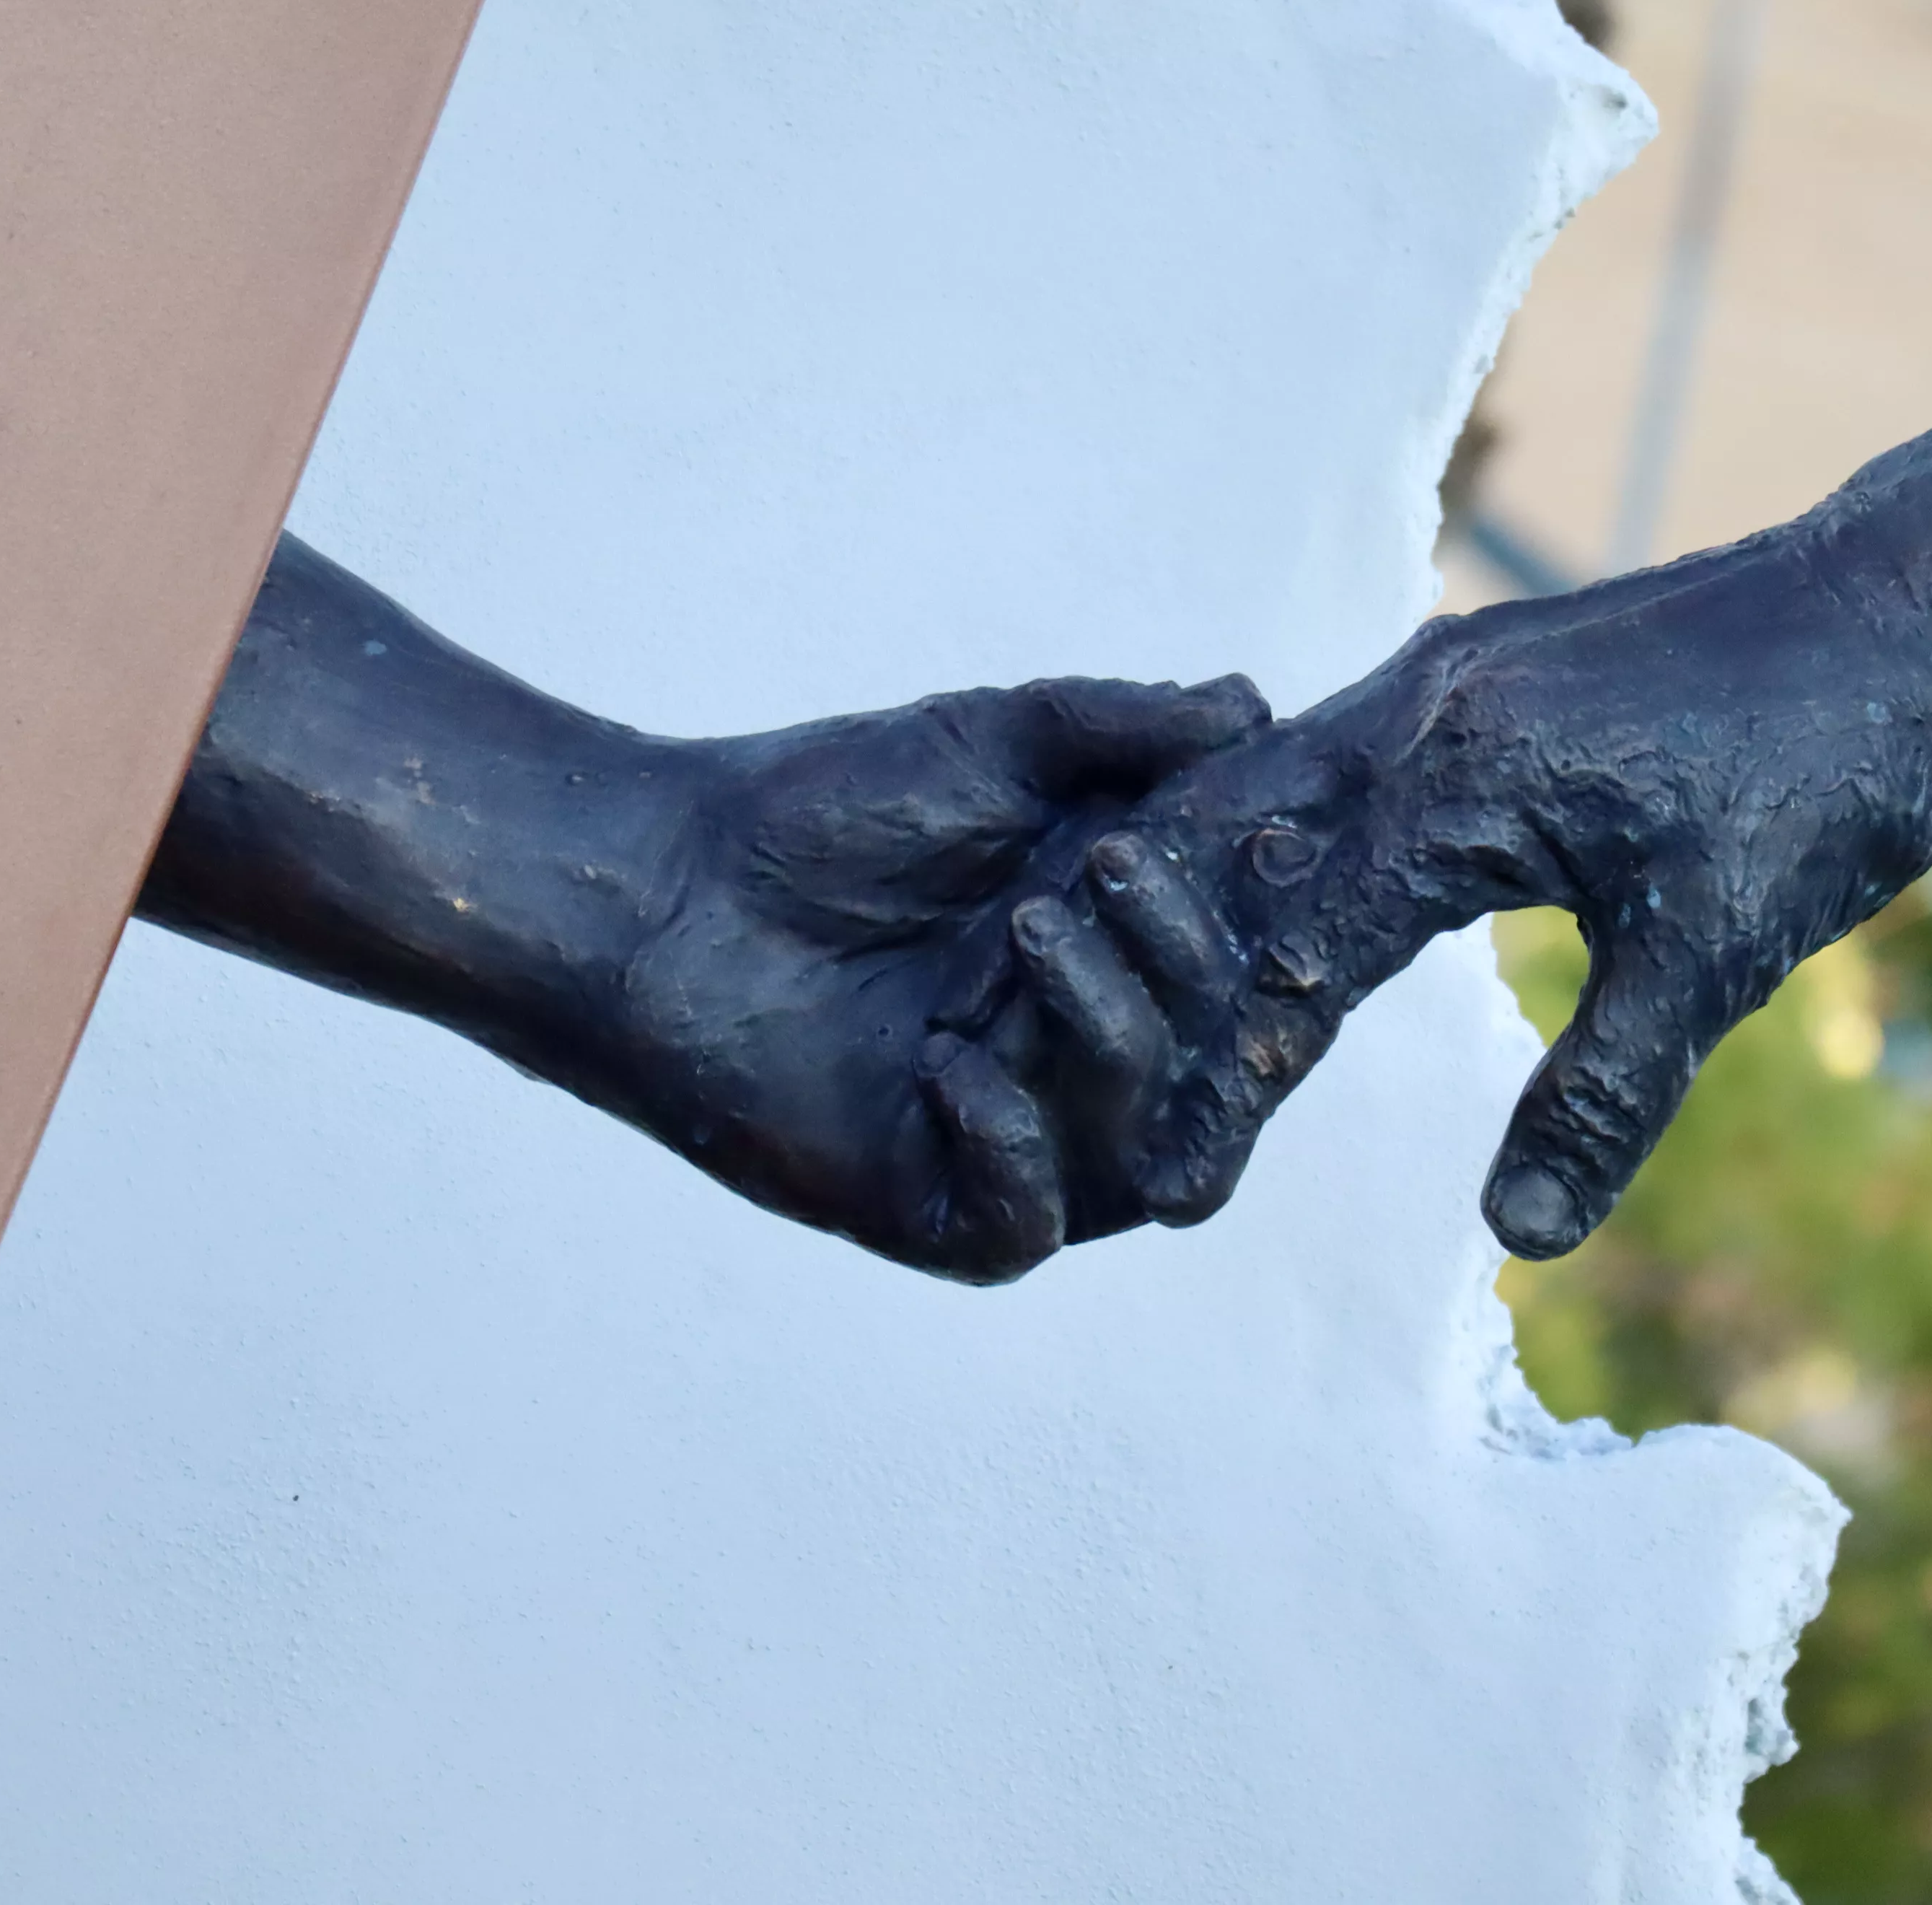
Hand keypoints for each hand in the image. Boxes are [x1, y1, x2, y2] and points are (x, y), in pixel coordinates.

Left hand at [619, 673, 1266, 1281]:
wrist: (662, 885)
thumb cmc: (822, 813)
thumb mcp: (991, 744)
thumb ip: (1120, 732)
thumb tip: (1249, 704)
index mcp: (1115, 961)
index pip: (1240, 983)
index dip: (1269, 936)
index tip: (1263, 844)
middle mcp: (1078, 1061)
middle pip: (1208, 1068)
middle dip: (1179, 966)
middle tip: (1108, 869)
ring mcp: (1009, 1139)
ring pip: (1128, 1143)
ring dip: (1102, 1030)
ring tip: (1025, 929)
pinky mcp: (924, 1206)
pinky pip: (1019, 1227)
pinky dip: (1012, 1150)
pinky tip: (954, 1064)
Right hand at [981, 520, 1931, 1259]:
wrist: (1908, 604)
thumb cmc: (1829, 771)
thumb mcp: (1722, 950)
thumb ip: (1606, 1092)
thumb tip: (1520, 1233)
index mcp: (1463, 779)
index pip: (1299, 953)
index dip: (1232, 1081)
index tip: (1176, 1187)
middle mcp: (1413, 712)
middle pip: (1221, 857)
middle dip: (1153, 989)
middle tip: (1090, 1104)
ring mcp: (1428, 682)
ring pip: (1249, 798)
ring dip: (1181, 909)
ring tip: (1114, 1019)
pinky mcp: (1456, 678)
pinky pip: (1308, 763)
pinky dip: (1248, 846)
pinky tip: (1229, 905)